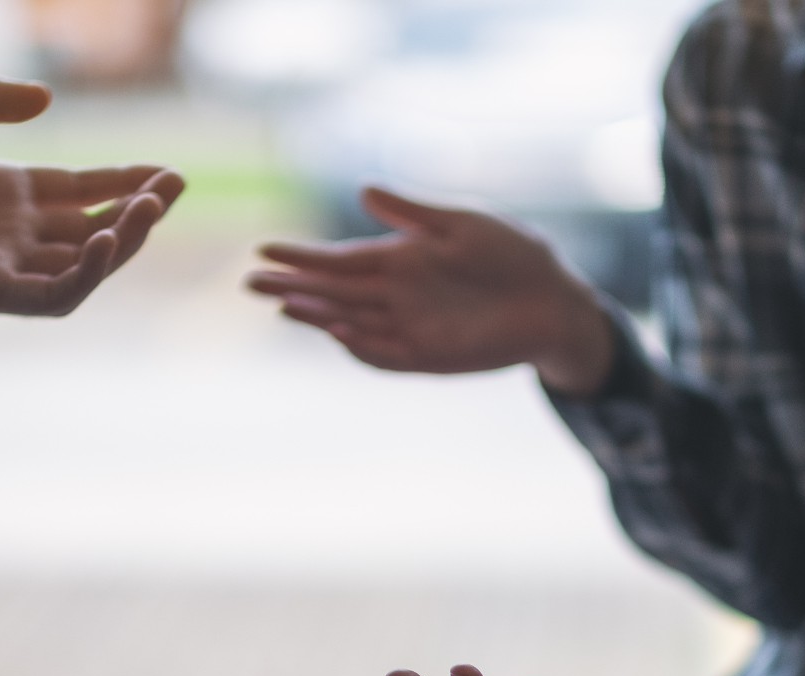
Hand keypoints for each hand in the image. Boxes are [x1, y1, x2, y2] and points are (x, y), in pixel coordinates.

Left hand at [0, 78, 185, 314]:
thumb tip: (47, 97)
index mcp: (6, 194)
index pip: (83, 192)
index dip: (127, 182)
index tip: (170, 172)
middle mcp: (13, 234)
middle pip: (96, 228)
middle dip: (140, 211)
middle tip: (173, 187)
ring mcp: (5, 266)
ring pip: (86, 264)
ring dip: (125, 240)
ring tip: (149, 209)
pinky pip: (53, 295)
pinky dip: (85, 274)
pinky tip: (103, 240)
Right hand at [246, 188, 614, 395]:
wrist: (554, 300)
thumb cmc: (512, 255)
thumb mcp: (463, 224)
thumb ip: (413, 213)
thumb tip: (363, 190)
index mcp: (399, 258)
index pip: (339, 258)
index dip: (302, 255)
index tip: (263, 248)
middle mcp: (396, 295)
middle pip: (333, 293)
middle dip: (292, 286)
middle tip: (249, 282)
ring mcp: (410, 328)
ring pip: (350, 323)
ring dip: (317, 316)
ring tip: (283, 305)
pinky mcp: (429, 356)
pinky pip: (385, 355)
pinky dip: (359, 346)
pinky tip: (335, 332)